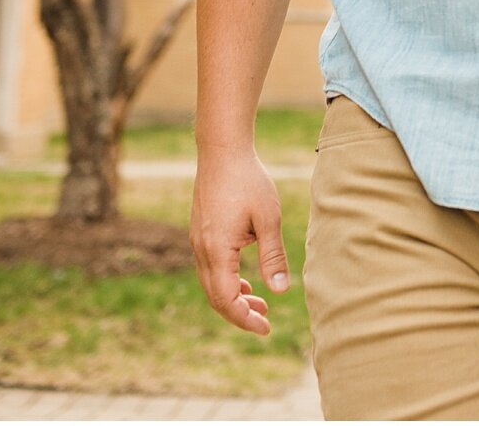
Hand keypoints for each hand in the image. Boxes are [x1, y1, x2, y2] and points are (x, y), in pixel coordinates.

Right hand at [192, 147, 289, 334]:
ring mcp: (198, 241)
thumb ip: (273, 257)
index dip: (244, 318)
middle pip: (215, 296)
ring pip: (211, 283)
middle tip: (265, 322)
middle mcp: (201, 250)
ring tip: (260, 303)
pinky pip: (210, 268)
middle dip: (239, 313)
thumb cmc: (249, 181)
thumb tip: (281, 291)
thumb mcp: (268, 219)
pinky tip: (246, 281)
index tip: (265, 328)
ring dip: (233, 297)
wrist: (222, 151)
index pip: (225, 299)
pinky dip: (227, 281)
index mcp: (216, 251)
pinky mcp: (201, 233)